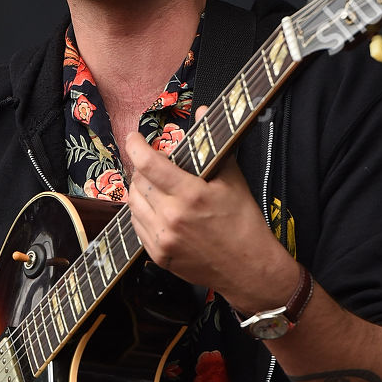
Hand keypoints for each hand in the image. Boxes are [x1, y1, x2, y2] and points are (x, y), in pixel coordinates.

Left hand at [124, 108, 296, 312]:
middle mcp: (172, 218)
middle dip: (142, 168)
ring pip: (133, 204)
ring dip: (140, 190)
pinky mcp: (158, 255)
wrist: (248, 269)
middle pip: (138, 182)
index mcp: (191, 195)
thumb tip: (201, 112)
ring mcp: (162, 239)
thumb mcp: (233, 180)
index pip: (149, 164)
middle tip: (153, 164)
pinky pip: (137, 226)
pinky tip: (157, 209)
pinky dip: (142, 213)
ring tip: (155, 186)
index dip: (136, 146)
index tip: (134, 138)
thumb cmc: (244, 223)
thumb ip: (211, 146)